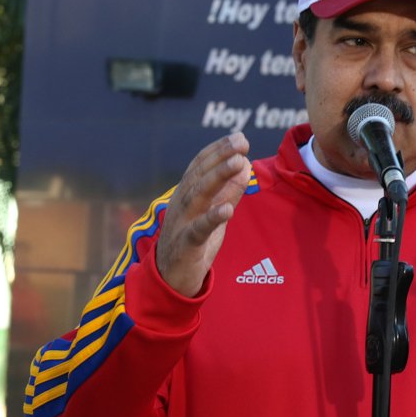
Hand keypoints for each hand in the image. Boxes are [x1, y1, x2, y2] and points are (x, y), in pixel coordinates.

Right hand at [156, 133, 251, 296]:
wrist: (170, 279)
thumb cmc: (194, 241)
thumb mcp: (214, 213)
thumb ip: (229, 191)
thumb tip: (245, 164)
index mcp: (187, 193)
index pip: (201, 166)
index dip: (218, 150)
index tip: (238, 137)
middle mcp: (181, 204)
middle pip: (200, 175)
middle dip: (220, 156)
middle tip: (241, 141)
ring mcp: (181, 223)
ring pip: (198, 196)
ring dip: (218, 177)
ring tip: (238, 162)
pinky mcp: (185, 245)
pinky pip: (198, 230)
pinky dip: (212, 218)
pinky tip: (228, 209)